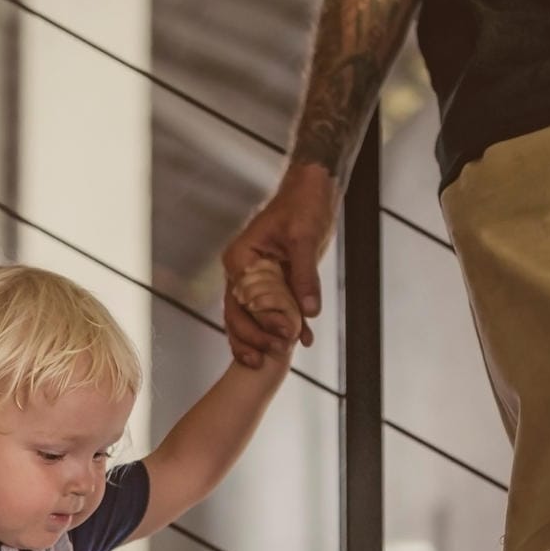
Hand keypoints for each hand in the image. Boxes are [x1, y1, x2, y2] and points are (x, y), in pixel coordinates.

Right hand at [221, 163, 339, 359]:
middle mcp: (241, 272)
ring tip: (278, 358)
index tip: (285, 335)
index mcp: (240, 259)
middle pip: (238, 314)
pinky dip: (284, 326)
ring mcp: (254, 279)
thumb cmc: (302, 206)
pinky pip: (271, 310)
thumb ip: (305, 275)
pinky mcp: (271, 283)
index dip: (261, 322)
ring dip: (262, 339)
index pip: (242, 299)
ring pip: (249, 318)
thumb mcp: (305, 239)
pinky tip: (302, 341)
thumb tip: (309, 311)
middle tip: (277, 352)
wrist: (312, 192)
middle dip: (255, 338)